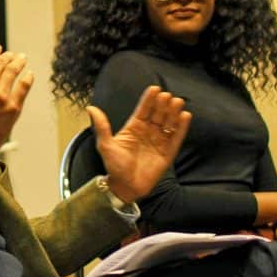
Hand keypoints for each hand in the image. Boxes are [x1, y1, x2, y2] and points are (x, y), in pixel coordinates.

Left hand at [88, 86, 190, 203]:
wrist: (124, 187)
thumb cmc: (114, 166)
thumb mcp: (105, 145)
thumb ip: (101, 126)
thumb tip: (90, 107)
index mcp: (134, 128)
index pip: (143, 110)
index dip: (149, 100)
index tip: (155, 88)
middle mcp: (148, 132)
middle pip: (158, 114)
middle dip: (163, 104)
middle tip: (168, 96)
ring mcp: (159, 142)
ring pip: (168, 124)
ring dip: (173, 113)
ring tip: (177, 102)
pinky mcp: (168, 153)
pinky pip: (176, 138)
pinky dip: (181, 128)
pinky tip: (185, 116)